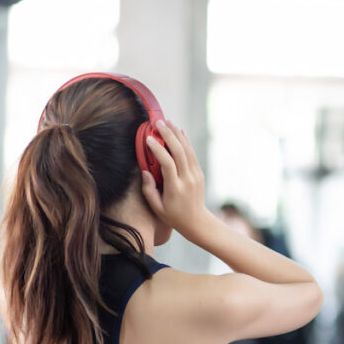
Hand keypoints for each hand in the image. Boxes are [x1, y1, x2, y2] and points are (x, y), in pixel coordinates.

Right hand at [140, 120, 210, 240]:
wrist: (197, 221)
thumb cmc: (173, 216)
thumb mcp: (157, 208)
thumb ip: (149, 190)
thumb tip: (144, 171)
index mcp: (175, 188)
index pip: (167, 164)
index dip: (158, 150)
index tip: (148, 139)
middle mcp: (188, 179)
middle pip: (179, 152)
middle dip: (168, 135)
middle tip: (158, 123)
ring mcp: (195, 175)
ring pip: (187, 150)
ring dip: (177, 134)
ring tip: (167, 122)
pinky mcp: (199, 173)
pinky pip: (192, 154)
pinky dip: (186, 142)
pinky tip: (179, 132)